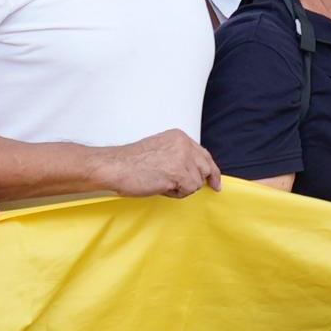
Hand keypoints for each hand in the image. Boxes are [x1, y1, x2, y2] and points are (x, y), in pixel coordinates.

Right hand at [104, 130, 219, 198]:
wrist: (115, 166)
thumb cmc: (131, 163)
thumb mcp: (161, 150)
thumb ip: (179, 156)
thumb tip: (196, 173)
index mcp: (180, 137)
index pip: (204, 154)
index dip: (211, 171)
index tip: (216, 182)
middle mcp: (184, 144)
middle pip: (206, 169)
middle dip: (197, 181)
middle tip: (185, 188)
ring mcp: (183, 158)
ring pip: (197, 182)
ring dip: (182, 188)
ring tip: (161, 183)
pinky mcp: (179, 172)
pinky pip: (188, 190)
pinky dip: (176, 193)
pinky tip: (161, 186)